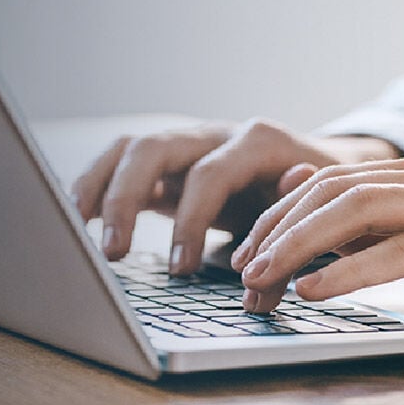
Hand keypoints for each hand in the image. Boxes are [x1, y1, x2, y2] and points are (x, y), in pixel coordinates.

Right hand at [70, 118, 398, 273]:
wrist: (328, 169)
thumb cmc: (323, 197)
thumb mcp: (321, 212)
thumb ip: (295, 233)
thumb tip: (268, 262)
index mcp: (257, 142)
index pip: (209, 175)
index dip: (190, 222)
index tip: (180, 270)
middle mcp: (217, 134)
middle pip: (155, 147)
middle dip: (126, 197)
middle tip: (112, 252)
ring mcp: (190, 144)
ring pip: (130, 147)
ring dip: (99, 184)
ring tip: (74, 226)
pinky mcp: (172, 163)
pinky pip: (124, 163)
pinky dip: (98, 184)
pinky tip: (77, 216)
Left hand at [233, 151, 403, 320]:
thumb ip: (397, 220)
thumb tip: (325, 212)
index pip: (333, 181)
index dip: (281, 213)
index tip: (247, 248)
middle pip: (333, 191)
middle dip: (276, 228)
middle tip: (238, 268)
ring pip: (358, 212)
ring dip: (298, 246)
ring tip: (259, 278)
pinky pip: (402, 252)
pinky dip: (350, 271)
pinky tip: (315, 290)